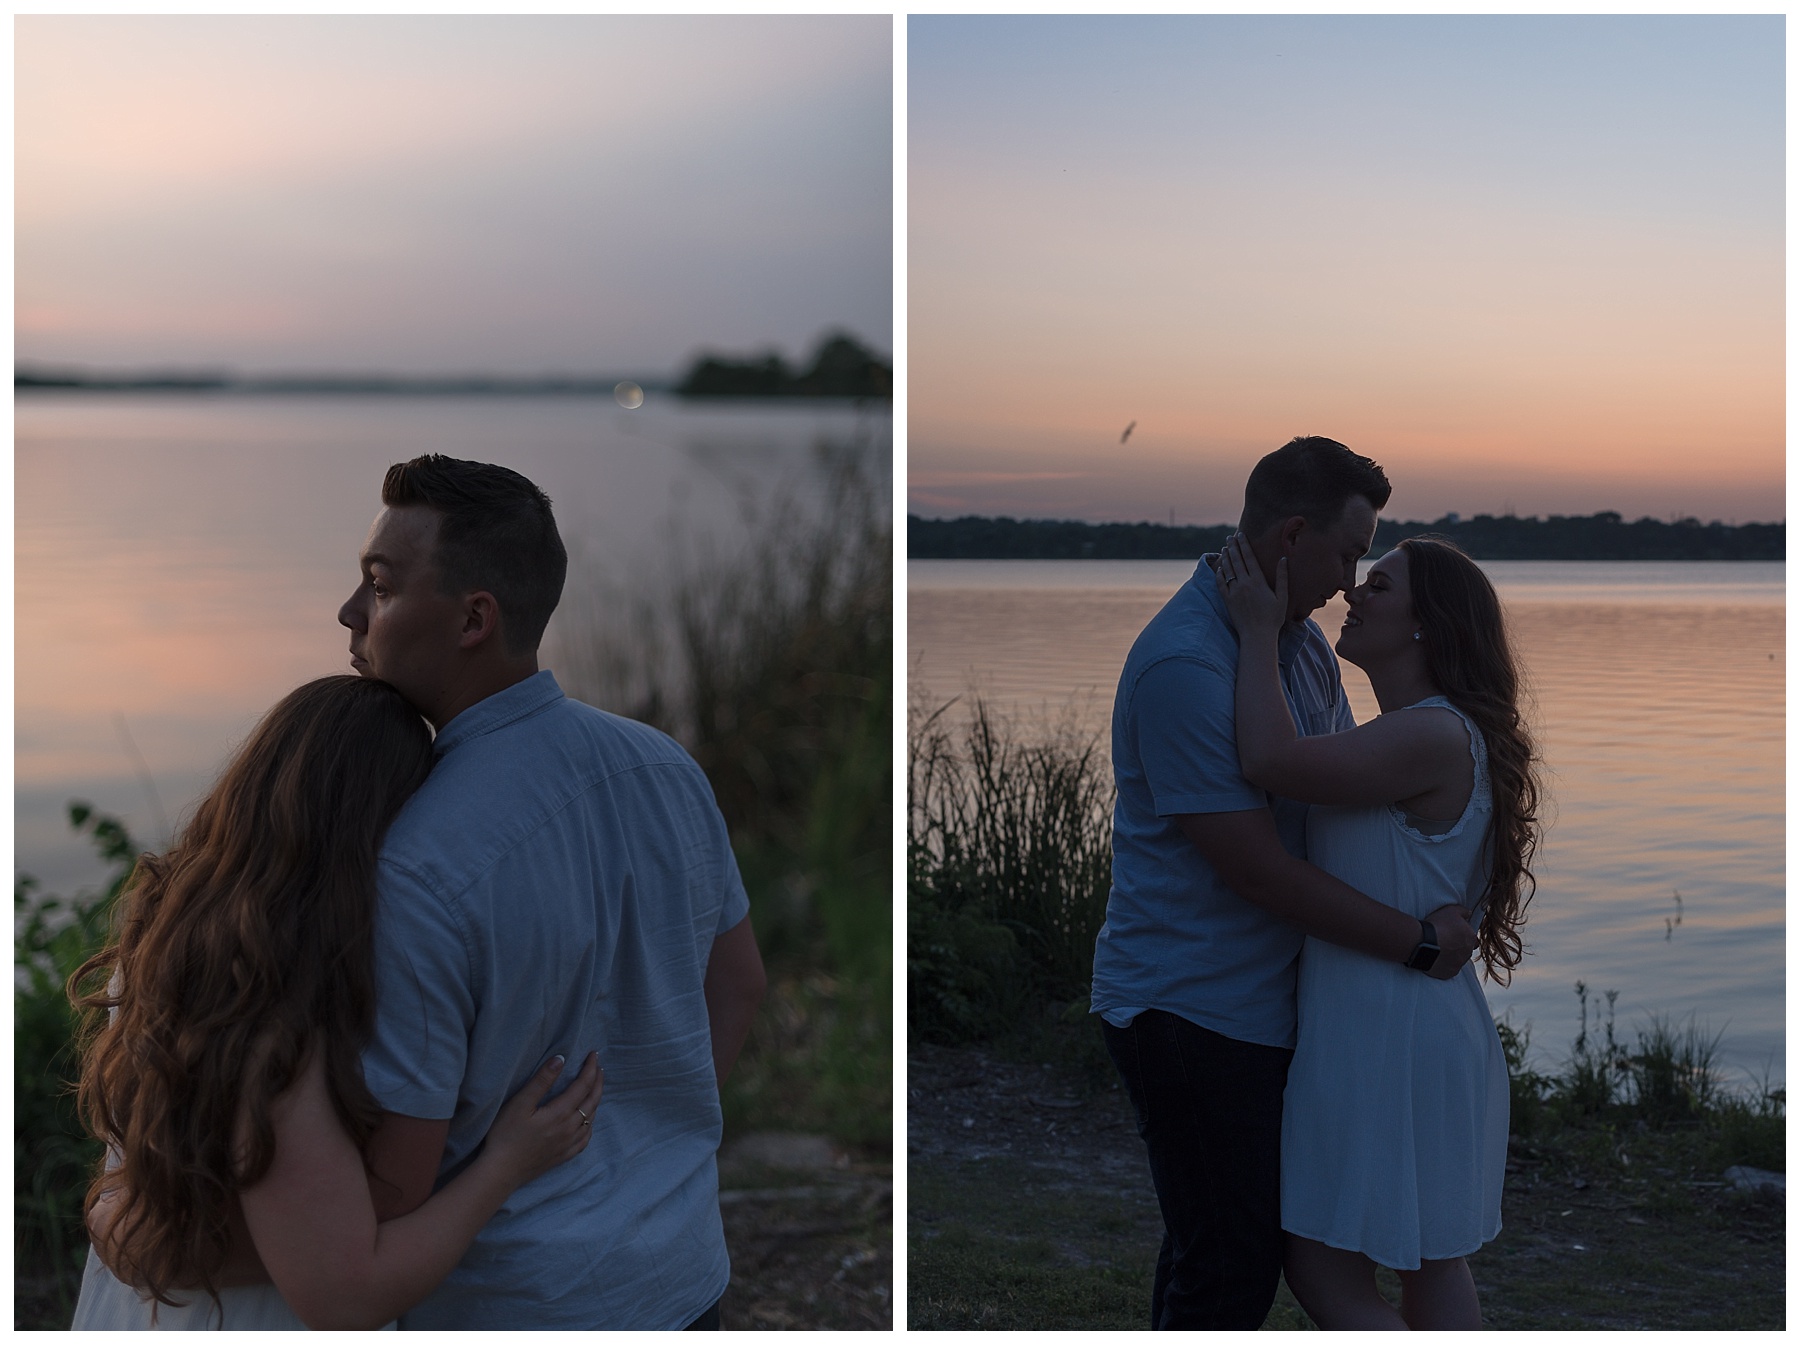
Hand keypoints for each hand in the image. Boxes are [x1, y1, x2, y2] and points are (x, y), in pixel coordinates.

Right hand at [483, 1051, 603, 1186]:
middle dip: (597, 1081)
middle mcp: (570, 1129)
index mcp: (560, 1113)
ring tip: (595, 1088)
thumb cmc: (505, 1135)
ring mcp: (568, 1144)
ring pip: (591, 1119)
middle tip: (599, 1067)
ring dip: (596, 1101)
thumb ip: (541, 1081)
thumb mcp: (520, 1104)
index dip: (590, 1068)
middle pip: (592, 1101)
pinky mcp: (563, 1156)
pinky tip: (587, 1122)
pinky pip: (585, 1139)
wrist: (500, 1172)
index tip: (594, 1055)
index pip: (583, 1086)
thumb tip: (560, 1059)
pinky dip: (590, 1124)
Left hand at [1214, 532, 1285, 640]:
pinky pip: (1220, 584)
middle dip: (1233, 547)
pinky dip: (1219, 574)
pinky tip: (1220, 568)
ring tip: (1225, 548)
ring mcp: (1234, 592)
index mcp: (1258, 581)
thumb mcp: (1282, 597)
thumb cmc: (1273, 618)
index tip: (1241, 535)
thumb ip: (1282, 577)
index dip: (1244, 545)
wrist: (1257, 636)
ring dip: (1226, 557)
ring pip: (1227, 570)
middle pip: (1236, 561)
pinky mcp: (1227, 601)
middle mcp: (1244, 584)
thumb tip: (1283, 559)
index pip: (1249, 558)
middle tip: (1230, 537)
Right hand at [1422, 904, 1477, 979]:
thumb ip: (1463, 911)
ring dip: (1451, 956)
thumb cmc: (1437, 925)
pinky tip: (1435, 958)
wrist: (1422, 942)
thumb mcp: (1450, 910)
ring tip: (1438, 950)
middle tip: (1444, 942)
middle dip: (1458, 947)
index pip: (1472, 938)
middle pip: (1465, 950)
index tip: (1453, 934)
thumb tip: (1469, 913)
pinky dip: (1444, 965)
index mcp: (1470, 937)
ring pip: (1458, 960)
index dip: (1462, 936)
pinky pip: (1449, 969)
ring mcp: (1459, 963)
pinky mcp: (1450, 973)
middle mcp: (1468, 952)